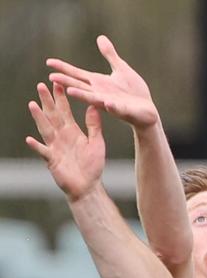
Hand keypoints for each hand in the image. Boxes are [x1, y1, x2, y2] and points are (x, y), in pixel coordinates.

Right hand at [26, 82, 104, 200]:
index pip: (64, 111)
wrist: (88, 186)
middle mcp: (61, 136)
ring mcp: (55, 147)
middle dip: (47, 101)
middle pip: (52, 115)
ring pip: (45, 129)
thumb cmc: (93, 165)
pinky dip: (37, 146)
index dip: (61, 98)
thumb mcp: (97, 143)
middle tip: (40, 85)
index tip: (58, 83)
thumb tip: (94, 105)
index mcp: (72, 131)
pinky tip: (30, 139)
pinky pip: (43, 152)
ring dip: (39, 118)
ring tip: (32, 105)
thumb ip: (94, 126)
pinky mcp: (52, 160)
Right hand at [47, 34, 158, 130]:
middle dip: (66, 82)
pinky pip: (117, 109)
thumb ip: (110, 55)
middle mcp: (100, 94)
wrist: (148, 111)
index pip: (77, 75)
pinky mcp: (124, 111)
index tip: (49, 63)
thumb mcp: (121, 69)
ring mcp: (111, 103)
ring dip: (82, 95)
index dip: (64, 68)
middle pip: (80, 86)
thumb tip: (100, 38)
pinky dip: (112, 106)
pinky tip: (107, 102)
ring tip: (70, 90)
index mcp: (98, 84)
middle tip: (51, 78)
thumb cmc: (134, 92)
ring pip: (94, 99)